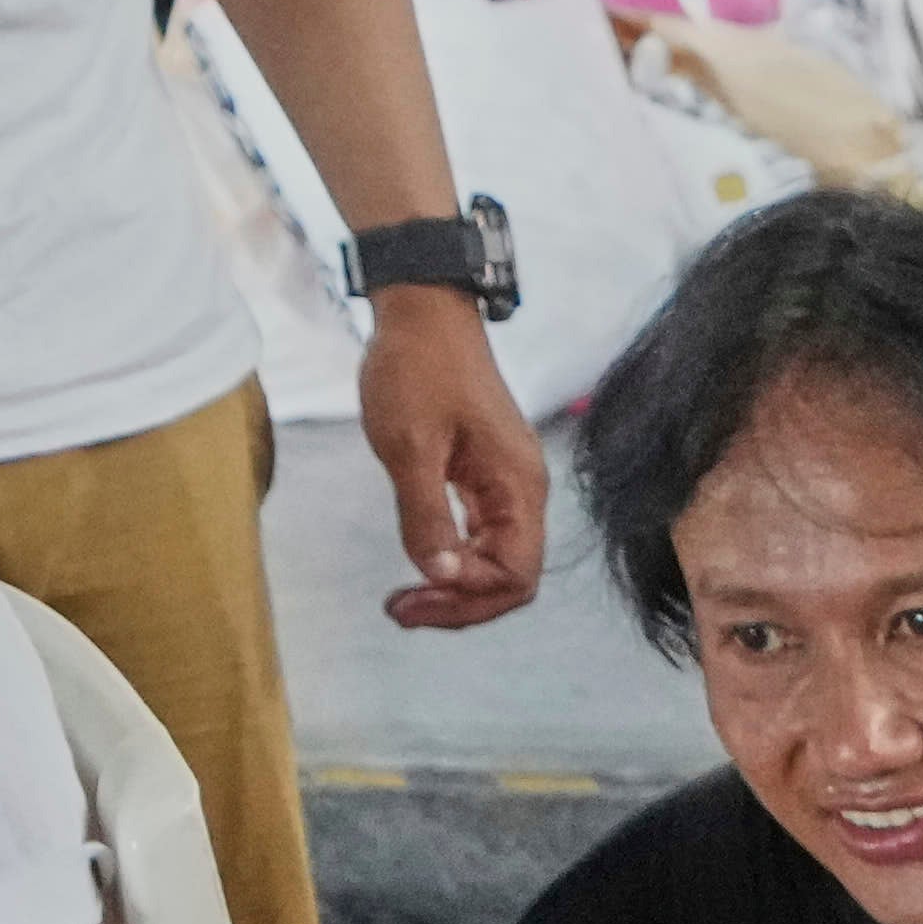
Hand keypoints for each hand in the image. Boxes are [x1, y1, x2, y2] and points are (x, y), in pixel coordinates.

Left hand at [352, 284, 553, 635]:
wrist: (424, 311)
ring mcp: (505, 484)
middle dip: (460, 603)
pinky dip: (453, 559)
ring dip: (454, 587)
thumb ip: (427, 516)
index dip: (469, 597)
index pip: (516, 574)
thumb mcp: (410, 447)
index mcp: (517, 486)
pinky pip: (482, 535)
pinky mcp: (485, 475)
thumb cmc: (417, 369)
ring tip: (404, 600)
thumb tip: (440, 576)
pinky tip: (421, 563)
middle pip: (510, 576)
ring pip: (495, 560)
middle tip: (400, 612)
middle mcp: (522, 491)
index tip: (415, 594)